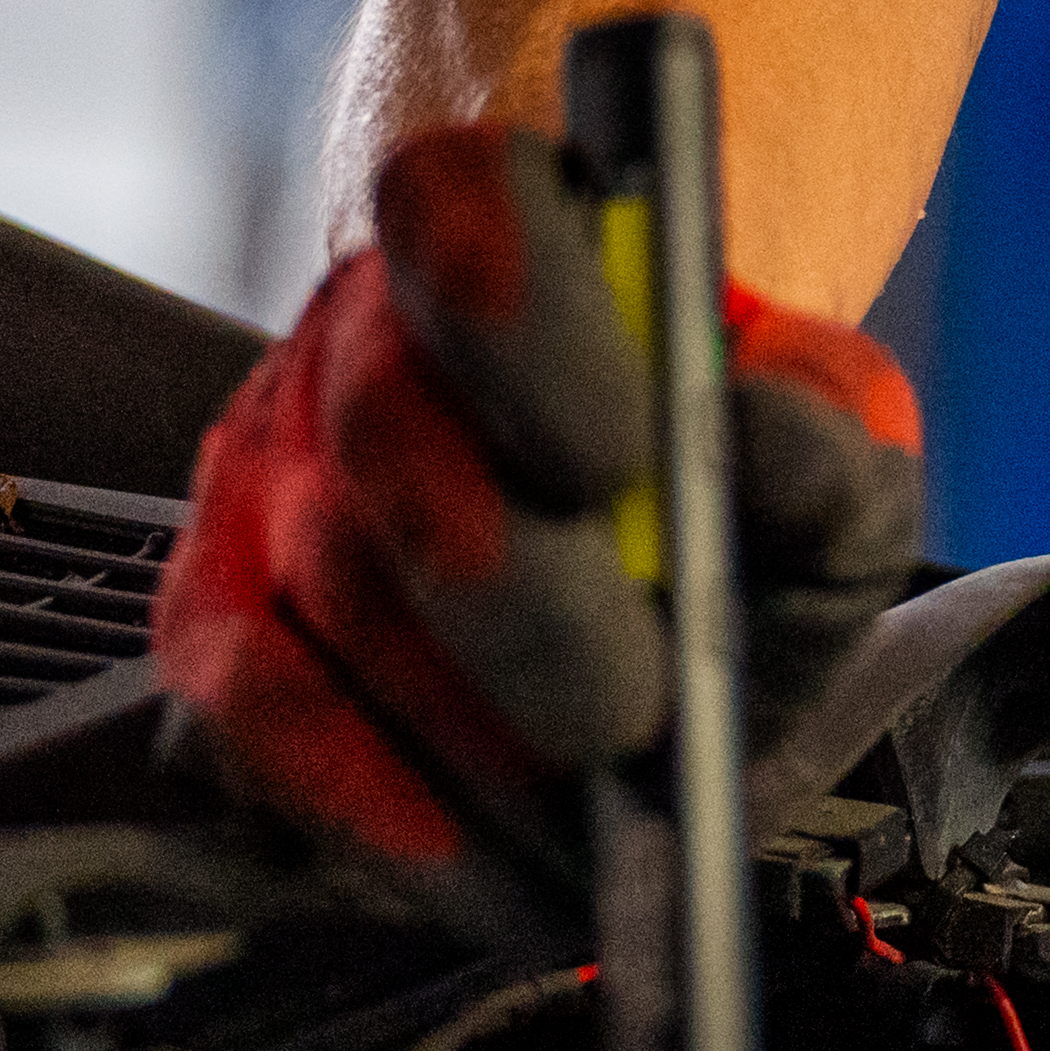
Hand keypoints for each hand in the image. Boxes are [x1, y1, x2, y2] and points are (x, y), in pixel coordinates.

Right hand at [156, 124, 925, 917]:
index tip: (622, 451)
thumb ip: (830, 435)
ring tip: (591, 801)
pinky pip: (241, 714)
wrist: (653, 559)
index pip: (464, 207)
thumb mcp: (830, 445)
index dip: (525, 323)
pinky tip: (461, 843)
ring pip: (324, 592)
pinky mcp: (219, 622)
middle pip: (385, 433)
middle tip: (624, 709)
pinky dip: (357, 796)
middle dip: (515, 596)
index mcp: (513, 240)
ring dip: (463, 719)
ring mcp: (271, 483)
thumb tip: (769, 440)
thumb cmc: (732, 489)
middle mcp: (365, 343)